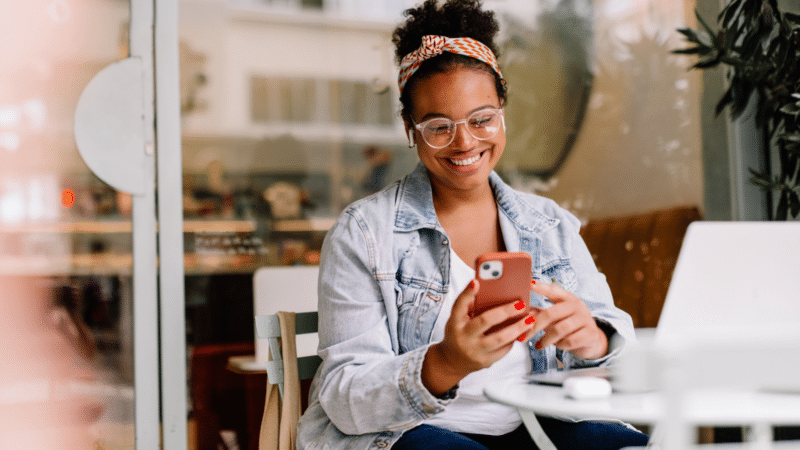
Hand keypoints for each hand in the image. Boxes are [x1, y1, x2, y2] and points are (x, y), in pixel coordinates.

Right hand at [421, 279, 535, 395]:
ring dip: (517, 328)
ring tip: (530, 319)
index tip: (476, 281)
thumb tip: (490, 289)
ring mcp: (474, 351)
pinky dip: (513, 339)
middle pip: (485, 321)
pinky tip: (522, 331)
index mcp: (455, 322)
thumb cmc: (459, 333)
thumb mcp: (458, 319)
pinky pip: (503, 350)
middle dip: (505, 311)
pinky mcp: (484, 362)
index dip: (467, 293)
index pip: (459, 305)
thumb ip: (470, 306)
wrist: (452, 361)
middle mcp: (463, 336)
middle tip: (521, 304)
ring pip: (499, 338)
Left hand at [528, 280, 607, 359]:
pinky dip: (560, 345)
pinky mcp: (590, 334)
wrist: (592, 340)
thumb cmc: (569, 326)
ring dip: (546, 339)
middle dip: (534, 326)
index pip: (553, 290)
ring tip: (539, 344)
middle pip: (551, 313)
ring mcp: (585, 319)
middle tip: (523, 336)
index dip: (541, 287)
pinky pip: (569, 341)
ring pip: (559, 329)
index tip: (529, 284)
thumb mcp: (556, 317)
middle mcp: (577, 306)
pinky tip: (556, 346)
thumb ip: (539, 313)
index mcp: (567, 298)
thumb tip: (518, 311)